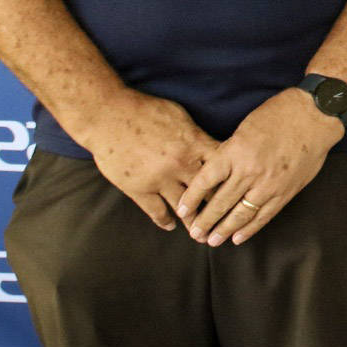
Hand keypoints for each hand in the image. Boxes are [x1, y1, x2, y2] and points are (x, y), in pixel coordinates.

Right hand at [78, 92, 218, 230]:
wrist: (108, 117)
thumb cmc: (145, 111)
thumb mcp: (180, 116)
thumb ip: (196, 134)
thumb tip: (210, 144)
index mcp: (195, 144)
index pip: (223, 167)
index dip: (232, 180)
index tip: (238, 191)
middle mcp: (181, 164)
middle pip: (208, 192)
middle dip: (219, 208)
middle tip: (227, 223)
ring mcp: (160, 179)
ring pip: (184, 207)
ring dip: (194, 222)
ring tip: (203, 235)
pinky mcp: (139, 189)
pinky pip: (156, 211)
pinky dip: (165, 221)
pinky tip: (170, 225)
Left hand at [178, 88, 344, 245]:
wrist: (316, 115)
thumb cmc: (279, 114)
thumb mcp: (245, 128)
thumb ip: (231, 152)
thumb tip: (217, 175)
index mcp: (235, 151)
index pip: (205, 181)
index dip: (191, 198)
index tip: (183, 210)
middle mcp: (249, 171)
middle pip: (220, 202)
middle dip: (204, 221)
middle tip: (194, 233)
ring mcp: (268, 183)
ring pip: (241, 214)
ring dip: (224, 230)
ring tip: (212, 241)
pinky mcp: (286, 191)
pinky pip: (264, 215)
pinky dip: (250, 228)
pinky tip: (238, 238)